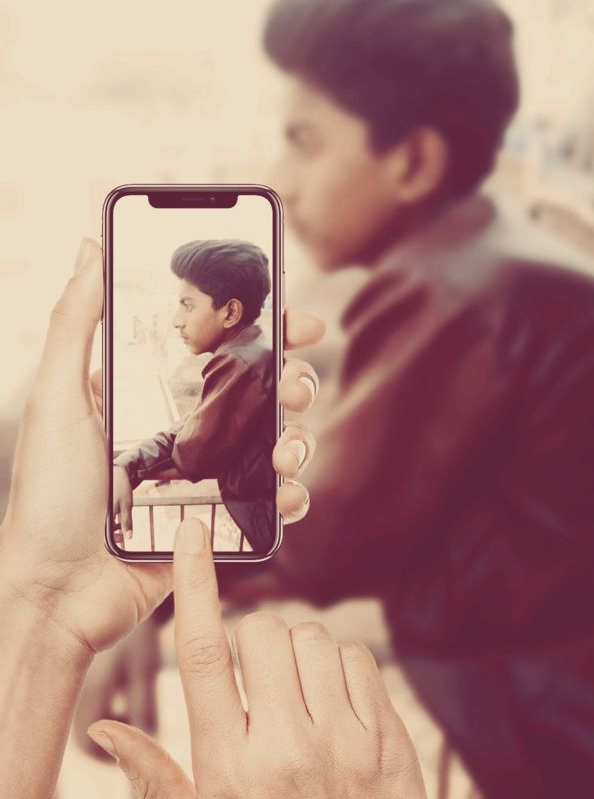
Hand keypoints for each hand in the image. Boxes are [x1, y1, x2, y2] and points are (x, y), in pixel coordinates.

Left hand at [0, 238, 323, 655]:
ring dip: (298, 437)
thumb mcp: (54, 398)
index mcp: (155, 392)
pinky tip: (286, 494)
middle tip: (294, 385)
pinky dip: (292, 495)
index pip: (221, 347)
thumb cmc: (47, 496)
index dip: (264, 328)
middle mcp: (188, 428)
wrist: (55, 594)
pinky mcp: (221, 521)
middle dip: (293, 380)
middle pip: (262, 390)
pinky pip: (272, 501)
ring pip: (277, 441)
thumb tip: (91, 247)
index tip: (294, 317)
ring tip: (286, 450)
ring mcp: (209, 475)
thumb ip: (74, 321)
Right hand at [88, 517, 427, 798]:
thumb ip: (154, 776)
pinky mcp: (387, 741)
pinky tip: (333, 704)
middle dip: (254, 640)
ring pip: (313, 638)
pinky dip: (341, 667)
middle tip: (257, 680)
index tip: (191, 534)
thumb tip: (103, 727)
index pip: (200, 656)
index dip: (194, 586)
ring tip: (297, 697)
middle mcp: (286, 748)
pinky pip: (358, 658)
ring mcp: (344, 744)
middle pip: (261, 632)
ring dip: (299, 652)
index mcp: (228, 767)